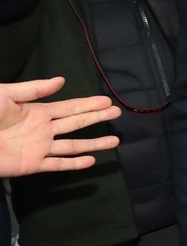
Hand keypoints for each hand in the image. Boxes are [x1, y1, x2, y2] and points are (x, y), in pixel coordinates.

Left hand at [0, 77, 120, 175]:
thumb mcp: (6, 95)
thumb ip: (33, 89)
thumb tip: (62, 81)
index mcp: (37, 112)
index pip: (70, 107)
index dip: (88, 104)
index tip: (107, 100)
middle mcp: (43, 130)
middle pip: (76, 123)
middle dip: (96, 117)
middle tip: (116, 112)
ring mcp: (40, 148)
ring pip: (73, 145)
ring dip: (94, 143)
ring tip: (115, 140)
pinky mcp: (33, 164)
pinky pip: (58, 164)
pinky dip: (74, 164)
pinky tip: (90, 161)